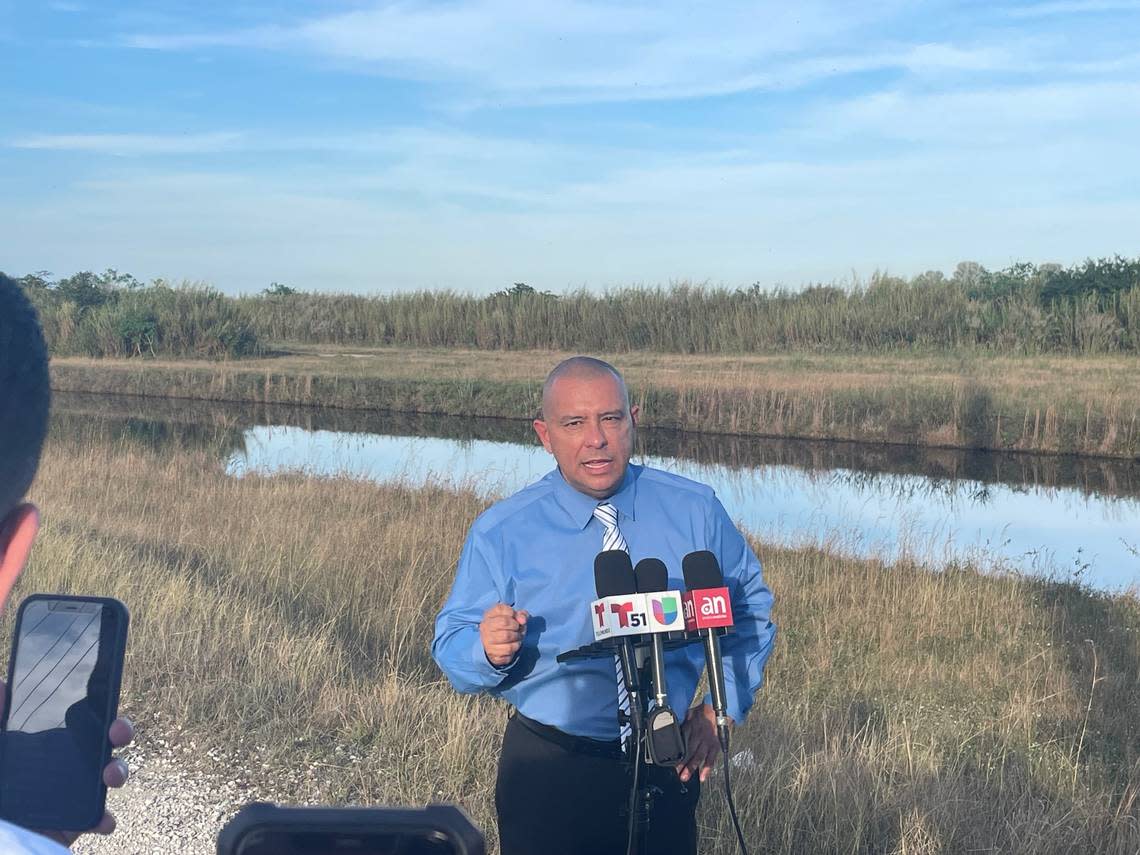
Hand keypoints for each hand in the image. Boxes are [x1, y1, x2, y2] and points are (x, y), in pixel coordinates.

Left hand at [0, 679, 134, 846]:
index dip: (99, 711)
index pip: (79, 722)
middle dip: (119, 732)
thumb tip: (0, 685)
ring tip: (111, 777)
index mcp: (46, 747)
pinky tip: (103, 820)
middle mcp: (65, 766)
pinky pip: (99, 818)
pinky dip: (106, 818)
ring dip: (118, 771)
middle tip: (117, 732)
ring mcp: (74, 794)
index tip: (107, 703)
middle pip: (102, 741)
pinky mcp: (76, 822)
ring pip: (109, 775)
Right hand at [479, 603, 527, 666]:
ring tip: (517, 638)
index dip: (514, 614)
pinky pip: (507, 651)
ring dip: (517, 638)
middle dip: (516, 627)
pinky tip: (513, 646)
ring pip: (506, 637)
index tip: (516, 619)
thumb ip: (521, 615)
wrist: (498, 645)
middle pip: (504, 622)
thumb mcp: (515, 617)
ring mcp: (486, 641)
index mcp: (489, 614)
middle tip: (518, 630)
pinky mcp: (491, 653)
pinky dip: (514, 648)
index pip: (502, 609)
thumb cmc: (508, 627)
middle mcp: (485, 626)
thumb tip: (523, 620)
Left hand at [675, 703, 730, 783]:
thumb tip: (673, 723)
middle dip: (682, 763)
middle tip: (676, 773)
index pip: (681, 743)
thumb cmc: (706, 710)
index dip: (676, 753)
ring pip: (698, 757)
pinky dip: (707, 768)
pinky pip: (711, 759)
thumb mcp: (691, 712)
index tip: (671, 761)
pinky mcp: (715, 746)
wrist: (720, 709)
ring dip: (691, 768)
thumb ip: (683, 721)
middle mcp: (698, 736)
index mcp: (690, 728)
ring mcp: (707, 742)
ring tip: (685, 777)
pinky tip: (703, 777)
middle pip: (688, 751)